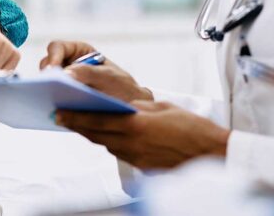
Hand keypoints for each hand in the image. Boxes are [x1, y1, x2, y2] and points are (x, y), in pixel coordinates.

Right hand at [40, 40, 152, 103]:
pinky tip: (56, 114)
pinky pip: (52, 101)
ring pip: (47, 85)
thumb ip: (88, 72)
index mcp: (79, 52)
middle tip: (48, 89)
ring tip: (51, 103)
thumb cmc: (122, 87)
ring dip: (47, 93)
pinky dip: (53, 106)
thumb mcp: (108, 77)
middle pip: (48, 67)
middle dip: (47, 77)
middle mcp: (68, 66)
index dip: (52, 57)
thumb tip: (65, 74)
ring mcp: (65, 85)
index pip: (57, 48)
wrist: (132, 110)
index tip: (53, 71)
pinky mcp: (64, 102)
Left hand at [55, 100, 230, 170]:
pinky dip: (111, 143)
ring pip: (107, 145)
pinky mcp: (144, 168)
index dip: (76, 117)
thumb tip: (120, 106)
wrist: (213, 155)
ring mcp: (138, 159)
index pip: (98, 121)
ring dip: (93, 135)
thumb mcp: (163, 108)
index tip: (60, 112)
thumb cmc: (193, 129)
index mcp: (137, 126)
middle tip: (60, 117)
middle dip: (78, 126)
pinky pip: (121, 153)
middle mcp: (133, 145)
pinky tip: (108, 137)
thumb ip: (138, 107)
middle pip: (98, 135)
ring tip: (80, 124)